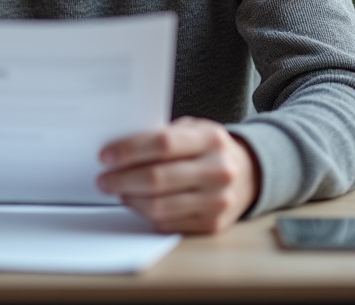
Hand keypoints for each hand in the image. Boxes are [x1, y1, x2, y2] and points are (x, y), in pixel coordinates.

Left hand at [96, 116, 258, 233]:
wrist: (250, 174)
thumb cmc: (210, 149)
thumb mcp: (194, 129)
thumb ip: (164, 136)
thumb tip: (119, 149)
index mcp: (211, 139)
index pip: (163, 143)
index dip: (129, 150)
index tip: (106, 156)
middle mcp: (218, 170)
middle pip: (157, 178)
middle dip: (122, 179)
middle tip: (104, 178)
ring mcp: (217, 201)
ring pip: (159, 206)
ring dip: (130, 199)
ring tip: (117, 191)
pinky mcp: (212, 224)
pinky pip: (167, 223)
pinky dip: (145, 214)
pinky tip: (137, 202)